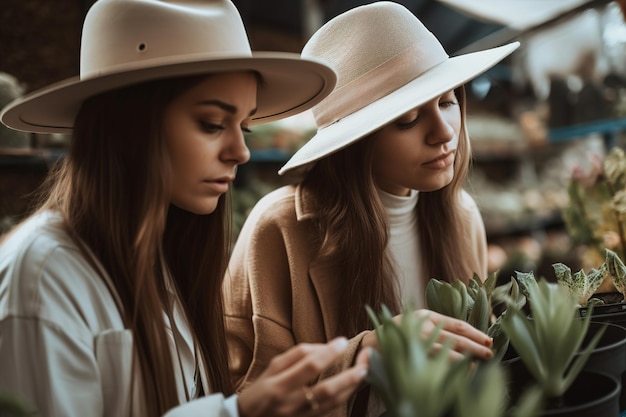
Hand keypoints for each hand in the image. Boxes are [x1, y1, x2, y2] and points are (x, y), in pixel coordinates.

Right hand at [237, 337, 368, 416]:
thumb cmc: (262, 390)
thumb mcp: (273, 367)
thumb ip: (298, 355)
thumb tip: (324, 346)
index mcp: (280, 385)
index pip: (308, 367)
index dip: (327, 353)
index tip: (342, 341)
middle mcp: (291, 404)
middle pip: (326, 390)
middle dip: (349, 376)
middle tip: (366, 361)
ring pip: (333, 403)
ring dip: (352, 387)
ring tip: (365, 371)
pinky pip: (331, 409)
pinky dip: (345, 396)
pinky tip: (354, 385)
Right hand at [361, 309, 493, 359]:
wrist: (371, 343)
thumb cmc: (401, 333)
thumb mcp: (418, 324)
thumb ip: (437, 327)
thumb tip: (467, 336)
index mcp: (426, 315)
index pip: (456, 324)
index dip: (474, 332)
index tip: (488, 340)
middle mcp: (421, 326)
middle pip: (454, 338)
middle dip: (474, 346)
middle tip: (490, 354)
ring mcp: (414, 340)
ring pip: (445, 351)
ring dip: (464, 359)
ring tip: (478, 366)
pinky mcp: (407, 354)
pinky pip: (432, 363)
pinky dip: (448, 368)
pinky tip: (459, 374)